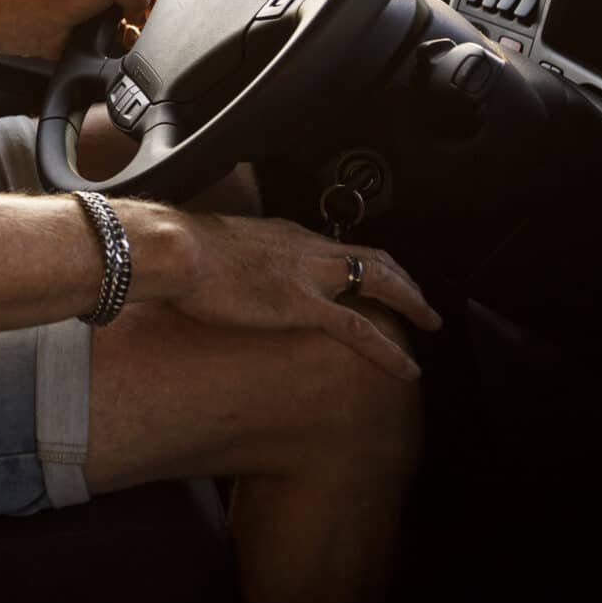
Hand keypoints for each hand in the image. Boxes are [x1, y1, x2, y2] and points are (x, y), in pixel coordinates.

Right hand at [175, 216, 439, 381]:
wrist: (172, 249)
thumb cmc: (176, 251)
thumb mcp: (209, 248)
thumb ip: (227, 261)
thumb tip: (217, 274)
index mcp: (284, 235)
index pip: (336, 245)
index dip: (361, 261)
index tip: (371, 274)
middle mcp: (306, 248)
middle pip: (372, 255)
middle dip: (402, 276)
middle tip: (420, 297)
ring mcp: (309, 275)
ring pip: (381, 282)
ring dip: (411, 301)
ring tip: (429, 322)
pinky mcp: (304, 305)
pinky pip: (362, 330)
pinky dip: (390, 349)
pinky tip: (407, 367)